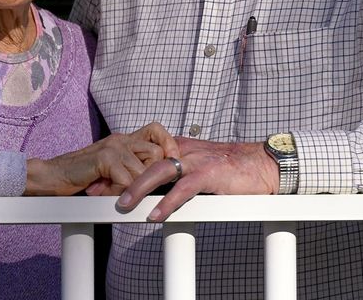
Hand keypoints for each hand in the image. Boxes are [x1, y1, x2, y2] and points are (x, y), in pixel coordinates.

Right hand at [26, 121, 177, 195]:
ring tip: (114, 192)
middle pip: (156, 153)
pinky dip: (119, 193)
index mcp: (125, 139)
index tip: (173, 160)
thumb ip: (130, 167)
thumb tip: (157, 180)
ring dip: (133, 188)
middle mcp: (121, 139)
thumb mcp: (111, 169)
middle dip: (152, 175)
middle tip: (138, 187)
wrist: (53, 175)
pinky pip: (127, 181)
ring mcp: (113, 147)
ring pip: (143, 172)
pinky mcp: (105, 158)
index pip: (156, 129)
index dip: (168, 144)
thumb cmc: (82, 176)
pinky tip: (105, 192)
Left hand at [115, 136, 278, 220]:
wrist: (263, 163)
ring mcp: (196, 161)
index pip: (143, 157)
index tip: (100, 182)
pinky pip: (184, 189)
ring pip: (159, 172)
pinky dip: (168, 203)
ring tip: (121, 204)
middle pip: (144, 161)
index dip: (120, 170)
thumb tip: (154, 188)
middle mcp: (183, 151)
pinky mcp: (210, 174)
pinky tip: (155, 215)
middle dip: (118, 176)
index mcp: (178, 147)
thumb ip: (177, 171)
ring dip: (137, 188)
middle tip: (99, 190)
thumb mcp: (198, 164)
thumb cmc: (232, 167)